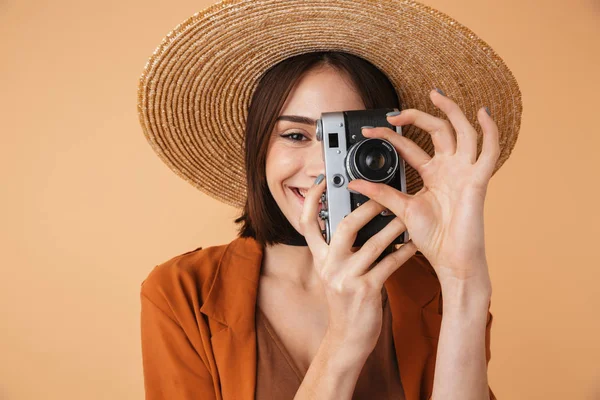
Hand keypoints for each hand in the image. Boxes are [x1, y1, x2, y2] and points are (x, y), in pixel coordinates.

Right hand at [299, 176, 416, 359]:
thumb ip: (339, 251)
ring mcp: (347, 279)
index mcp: (320, 259)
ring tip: (406, 216)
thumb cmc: (345, 303)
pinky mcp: (367, 291)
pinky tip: (414, 245)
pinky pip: (390, 265)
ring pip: (373, 244)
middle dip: (366, 208)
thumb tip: (358, 222)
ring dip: (393, 228)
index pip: (307, 224)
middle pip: (344, 226)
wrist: (347, 338)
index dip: (311, 200)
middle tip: (383, 197)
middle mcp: (329, 266)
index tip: (322, 181)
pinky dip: (404, 253)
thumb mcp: (333, 274)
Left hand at [347, 89, 497, 289]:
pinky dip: (490, 130)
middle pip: (437, 130)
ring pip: (462, 132)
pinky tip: (483, 113)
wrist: (450, 260)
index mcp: (432, 174)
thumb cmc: (433, 238)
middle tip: (394, 113)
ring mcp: (465, 171)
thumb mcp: (401, 209)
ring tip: (436, 95)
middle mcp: (450, 168)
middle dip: (417, 117)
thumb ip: (380, 193)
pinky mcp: (479, 180)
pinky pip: (490, 151)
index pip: (410, 146)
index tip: (370, 131)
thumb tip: (353, 183)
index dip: (391, 136)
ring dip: (452, 112)